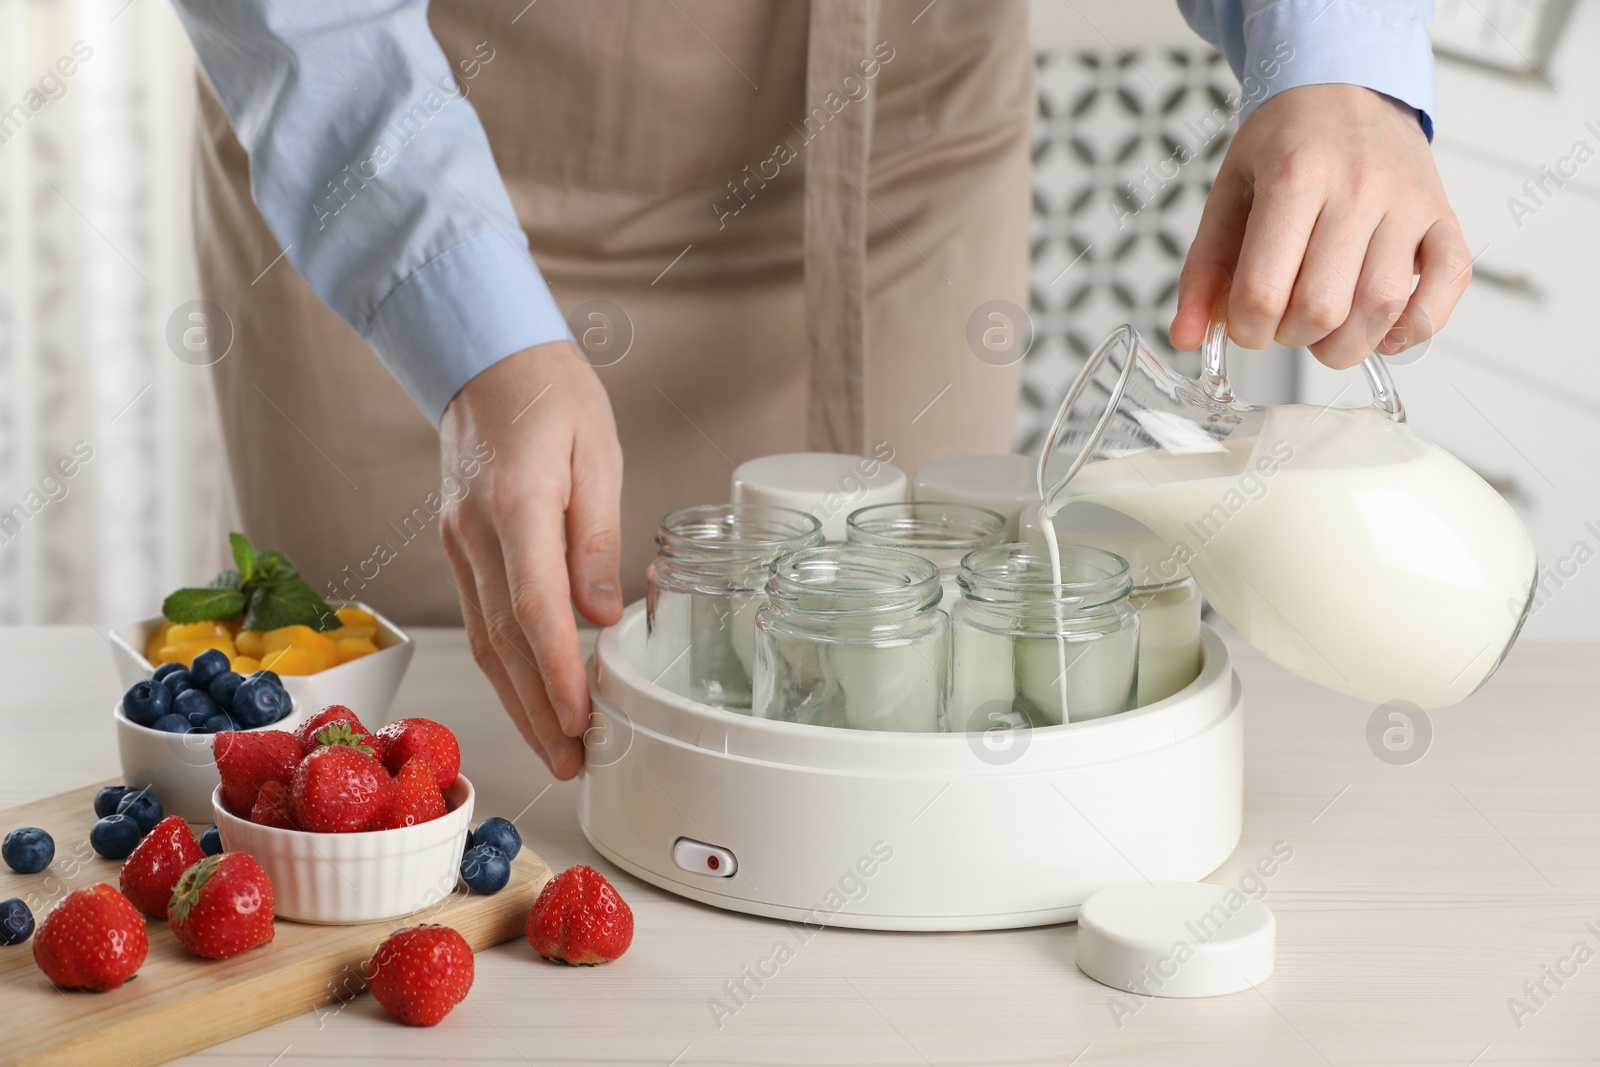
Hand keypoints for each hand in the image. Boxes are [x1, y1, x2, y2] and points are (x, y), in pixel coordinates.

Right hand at [439, 341, 623, 778]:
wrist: (483, 357)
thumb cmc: (550, 394)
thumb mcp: (597, 451)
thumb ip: (596, 536)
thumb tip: (602, 615)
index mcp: (515, 506)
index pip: (534, 609)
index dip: (556, 672)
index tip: (580, 718)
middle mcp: (475, 534)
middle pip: (503, 643)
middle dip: (537, 710)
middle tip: (571, 762)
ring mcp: (457, 544)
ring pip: (484, 640)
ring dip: (517, 700)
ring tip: (554, 746)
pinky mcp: (457, 547)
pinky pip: (478, 618)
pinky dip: (503, 665)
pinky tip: (528, 694)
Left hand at [1170, 84, 1471, 367]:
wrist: (1346, 88)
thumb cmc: (1284, 146)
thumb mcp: (1227, 196)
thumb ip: (1203, 271)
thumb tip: (1186, 338)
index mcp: (1294, 176)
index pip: (1263, 291)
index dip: (1245, 329)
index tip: (1244, 324)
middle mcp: (1358, 187)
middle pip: (1322, 307)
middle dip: (1291, 337)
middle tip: (1283, 321)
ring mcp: (1407, 202)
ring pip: (1382, 306)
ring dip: (1346, 344)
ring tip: (1324, 332)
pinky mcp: (1443, 216)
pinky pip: (1449, 285)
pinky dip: (1418, 326)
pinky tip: (1384, 333)